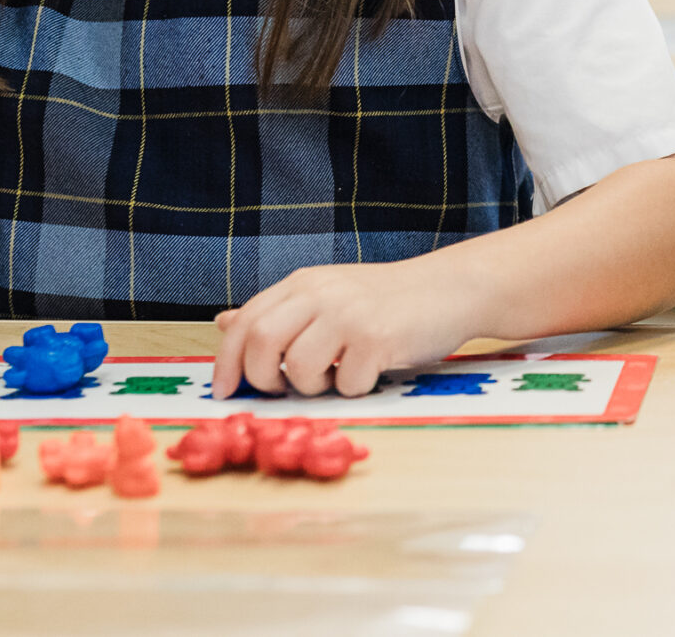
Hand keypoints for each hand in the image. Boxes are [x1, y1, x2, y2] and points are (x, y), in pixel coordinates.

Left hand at [213, 258, 482, 396]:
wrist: (450, 289)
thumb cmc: (387, 300)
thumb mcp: (327, 296)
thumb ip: (278, 311)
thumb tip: (224, 322)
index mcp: (304, 283)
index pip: (246, 321)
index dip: (227, 361)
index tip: (225, 391)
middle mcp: (322, 293)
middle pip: (261, 341)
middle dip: (262, 378)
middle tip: (279, 390)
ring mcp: (350, 314)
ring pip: (299, 368)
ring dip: (311, 387)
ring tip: (333, 376)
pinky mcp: (378, 338)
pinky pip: (346, 382)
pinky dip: (353, 388)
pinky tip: (369, 371)